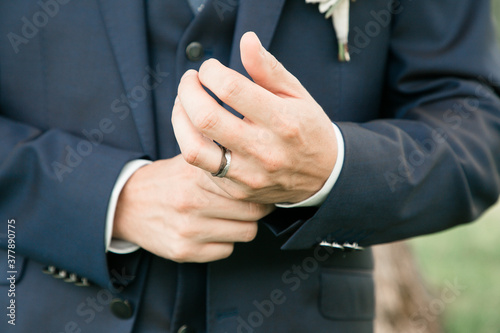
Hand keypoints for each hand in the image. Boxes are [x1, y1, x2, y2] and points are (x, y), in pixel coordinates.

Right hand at [113, 155, 273, 262]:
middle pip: (254, 212)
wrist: (126, 204)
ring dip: (242, 226)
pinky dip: (224, 242)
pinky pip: (227, 250)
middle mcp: (192, 201)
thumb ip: (221, 157)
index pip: (250, 188)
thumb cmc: (168, 180)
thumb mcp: (190, 160)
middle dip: (256, 208)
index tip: (260, 189)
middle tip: (248, 204)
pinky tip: (212, 230)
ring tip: (228, 217)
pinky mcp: (183, 251)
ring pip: (246, 233)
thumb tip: (258, 159)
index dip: (260, 190)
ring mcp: (188, 229)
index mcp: (197, 174)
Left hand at [172, 32, 337, 203]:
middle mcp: (264, 149)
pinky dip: (191, 141)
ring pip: (193, 149)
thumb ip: (268, 68)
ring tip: (184, 104)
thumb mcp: (296, 93)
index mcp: (282, 119)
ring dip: (179, 119)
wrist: (323, 176)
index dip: (210, 71)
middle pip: (205, 116)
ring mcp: (249, 174)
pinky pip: (201, 166)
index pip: (229, 88)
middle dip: (187, 90)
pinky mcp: (238, 189)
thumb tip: (246, 39)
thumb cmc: (307, 128)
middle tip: (190, 81)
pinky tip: (198, 129)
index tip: (210, 69)